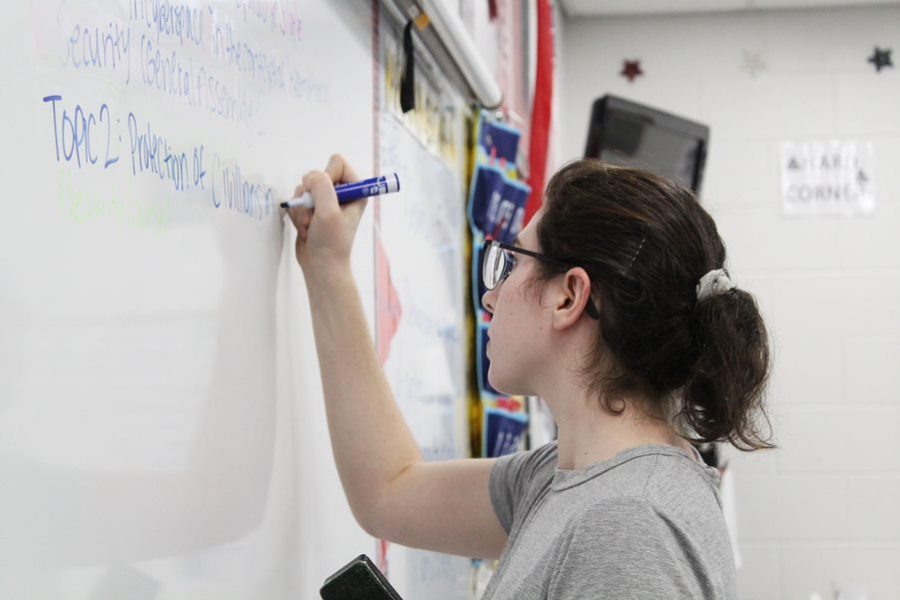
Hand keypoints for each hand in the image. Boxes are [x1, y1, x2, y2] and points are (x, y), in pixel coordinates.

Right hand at [288, 154, 367, 278]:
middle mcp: (342, 192)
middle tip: (316, 216)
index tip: (325, 197)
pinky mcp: (313, 208)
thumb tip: (310, 176)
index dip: (326, 177)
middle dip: (311, 196)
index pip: (337, 162)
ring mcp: (326, 200)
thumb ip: (321, 186)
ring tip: (311, 225)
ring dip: (303, 208)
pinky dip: (297, 214)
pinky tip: (305, 228)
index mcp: (355, 190)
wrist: (321, 266)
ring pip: (304, 188)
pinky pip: (297, 199)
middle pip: (317, 174)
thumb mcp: (328, 212)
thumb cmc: (331, 242)